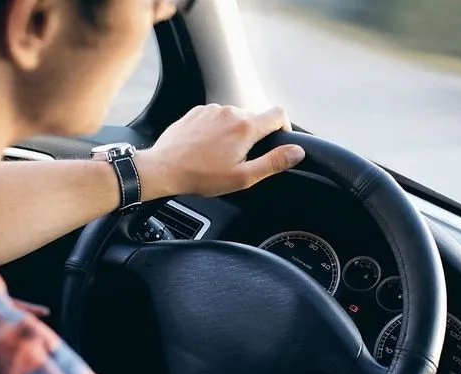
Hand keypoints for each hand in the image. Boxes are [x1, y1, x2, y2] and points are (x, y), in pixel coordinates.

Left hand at [136, 104, 305, 198]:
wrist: (164, 168)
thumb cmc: (201, 176)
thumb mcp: (243, 176)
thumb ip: (273, 162)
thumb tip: (297, 152)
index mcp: (246, 127)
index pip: (279, 114)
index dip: (284, 127)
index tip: (277, 141)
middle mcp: (230, 111)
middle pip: (255, 118)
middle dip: (254, 136)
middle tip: (241, 159)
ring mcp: (212, 109)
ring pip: (235, 117)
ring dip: (234, 133)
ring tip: (220, 155)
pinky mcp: (197, 111)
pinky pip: (216, 117)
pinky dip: (217, 129)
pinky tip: (207, 148)